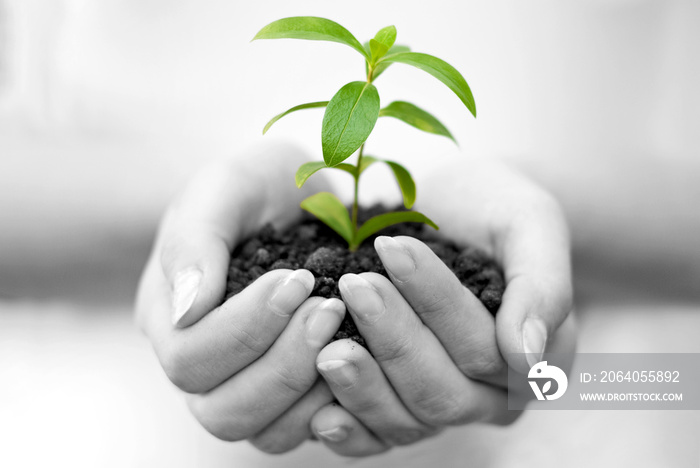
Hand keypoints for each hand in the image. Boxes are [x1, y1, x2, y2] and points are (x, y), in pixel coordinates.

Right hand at [135, 141, 346, 452]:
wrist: (306, 194)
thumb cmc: (260, 185)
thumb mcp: (225, 187)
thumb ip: (195, 240)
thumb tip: (188, 310)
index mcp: (169, 316)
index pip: (190, 357)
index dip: (245, 328)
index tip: (297, 279)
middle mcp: (200, 362)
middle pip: (222, 410)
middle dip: (282, 363)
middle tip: (329, 309)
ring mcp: (244, 383)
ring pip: (262, 432)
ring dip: (308, 387)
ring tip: (342, 327)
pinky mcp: (289, 393)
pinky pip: (303, 429)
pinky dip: (333, 404)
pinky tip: (357, 356)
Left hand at [309, 158, 575, 455]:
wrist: (459, 211)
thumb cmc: (496, 208)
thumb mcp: (530, 223)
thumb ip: (541, 285)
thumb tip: (525, 354)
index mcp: (539, 357)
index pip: (485, 345)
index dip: (435, 302)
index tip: (393, 249)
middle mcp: (494, 394)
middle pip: (443, 390)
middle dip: (394, 340)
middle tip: (354, 287)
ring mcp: (447, 405)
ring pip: (410, 420)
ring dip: (364, 385)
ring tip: (325, 345)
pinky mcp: (405, 405)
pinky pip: (380, 437)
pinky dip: (352, 433)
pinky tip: (319, 416)